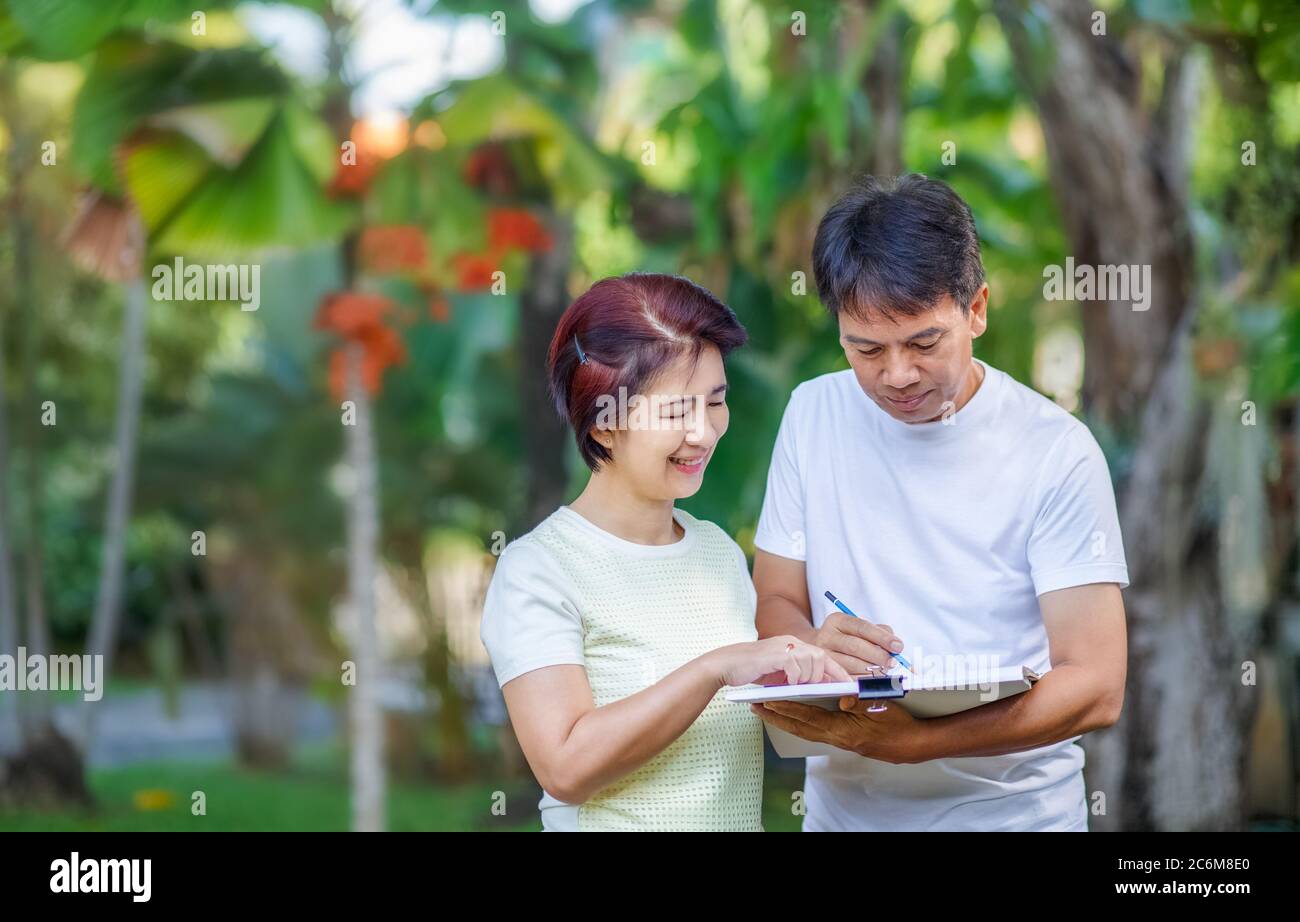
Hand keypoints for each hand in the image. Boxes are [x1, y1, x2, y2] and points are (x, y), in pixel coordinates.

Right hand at [712, 636, 852, 687]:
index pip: (824, 655)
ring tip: (795, 686)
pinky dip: (794, 677)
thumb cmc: (754, 669)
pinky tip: (786, 683)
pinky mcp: (774, 654)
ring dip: (807, 678)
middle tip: (813, 688)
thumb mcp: (782, 672)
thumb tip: (823, 683)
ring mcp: (783, 646)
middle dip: (821, 676)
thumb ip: (801, 674)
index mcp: (795, 644)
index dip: (838, 671)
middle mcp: (791, 642)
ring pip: (811, 660)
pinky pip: (794, 665)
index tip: (849, 685)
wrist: (727, 664)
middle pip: (821, 656)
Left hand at [750, 694, 930, 763]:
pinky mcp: (845, 739)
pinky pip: (816, 731)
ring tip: (768, 710)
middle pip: (800, 728)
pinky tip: (796, 715)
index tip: (767, 701)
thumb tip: (841, 698)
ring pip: (806, 730)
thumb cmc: (899, 723)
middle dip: (777, 718)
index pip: (808, 718)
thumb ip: (859, 701)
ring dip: (786, 720)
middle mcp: (837, 738)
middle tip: (755, 708)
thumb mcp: (881, 706)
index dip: (787, 709)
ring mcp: (840, 740)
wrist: (914, 743)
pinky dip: (802, 722)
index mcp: (843, 730)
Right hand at [814, 611, 904, 674]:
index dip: (881, 637)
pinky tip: (873, 678)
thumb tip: (895, 645)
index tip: (898, 646)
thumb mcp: (859, 628)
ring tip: (885, 670)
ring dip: (872, 670)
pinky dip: (863, 679)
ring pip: (851, 664)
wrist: (819, 647)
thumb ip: (879, 632)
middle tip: (893, 662)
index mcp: (837, 620)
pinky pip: (847, 677)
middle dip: (878, 655)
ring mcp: (825, 655)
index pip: (862, 627)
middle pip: (855, 646)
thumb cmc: (847, 637)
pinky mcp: (825, 671)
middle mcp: (827, 636)